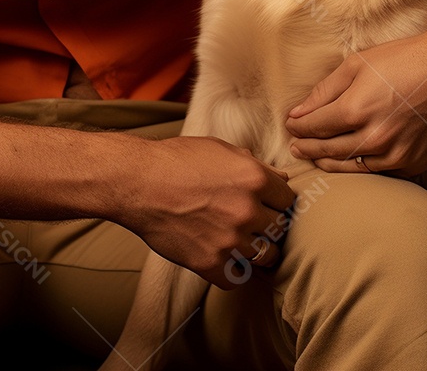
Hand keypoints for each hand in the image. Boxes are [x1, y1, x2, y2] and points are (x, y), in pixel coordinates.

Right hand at [125, 136, 294, 288]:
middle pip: (281, 229)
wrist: (138, 183)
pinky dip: (233, 270)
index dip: (278, 202)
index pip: (289, 200)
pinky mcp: (211, 264)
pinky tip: (223, 256)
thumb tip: (282, 179)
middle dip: (269, 225)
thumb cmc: (176, 160)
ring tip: (239, 240)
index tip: (268, 204)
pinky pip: (239, 278)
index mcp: (254, 178)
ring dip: (255, 249)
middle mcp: (247, 210)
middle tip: (253, 222)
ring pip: (265, 256)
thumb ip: (254, 164)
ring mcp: (230, 240)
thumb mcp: (219, 149)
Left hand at [284, 24, 426, 177]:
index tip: (290, 126)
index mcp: (356, 110)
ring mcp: (398, 154)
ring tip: (318, 159)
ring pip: (354, 167)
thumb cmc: (406, 59)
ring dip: (332, 164)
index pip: (314, 128)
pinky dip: (364, 168)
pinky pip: (382, 172)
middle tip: (296, 147)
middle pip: (330, 151)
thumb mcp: (357, 64)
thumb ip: (324, 91)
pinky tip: (354, 162)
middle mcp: (376, 138)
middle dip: (309, 149)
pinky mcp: (417, 162)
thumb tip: (298, 113)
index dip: (298, 128)